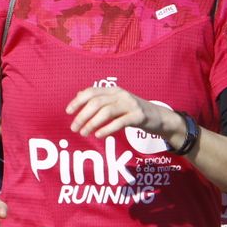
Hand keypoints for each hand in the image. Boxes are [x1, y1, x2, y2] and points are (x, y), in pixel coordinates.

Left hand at [66, 85, 181, 144]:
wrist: (159, 117)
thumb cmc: (133, 111)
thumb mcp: (117, 102)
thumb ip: (100, 98)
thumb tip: (80, 94)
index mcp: (114, 90)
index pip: (91, 91)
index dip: (78, 101)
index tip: (68, 112)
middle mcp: (121, 94)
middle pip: (97, 102)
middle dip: (82, 115)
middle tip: (73, 128)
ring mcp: (130, 104)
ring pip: (106, 111)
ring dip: (92, 123)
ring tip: (84, 133)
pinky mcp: (138, 116)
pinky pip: (120, 122)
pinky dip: (107, 128)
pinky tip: (98, 135)